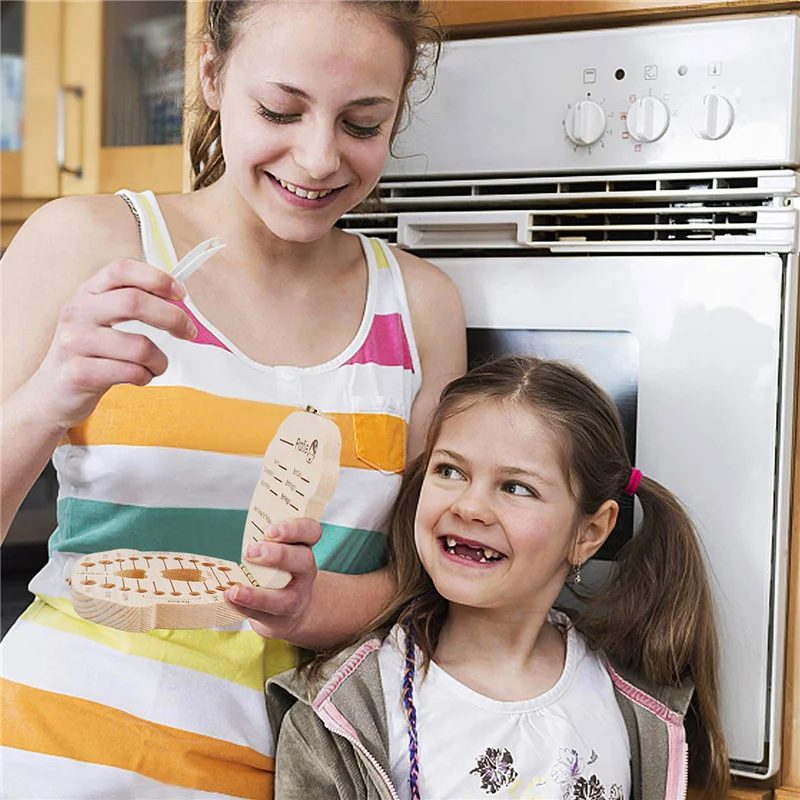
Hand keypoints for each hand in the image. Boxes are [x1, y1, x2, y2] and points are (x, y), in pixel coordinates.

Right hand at [28, 258, 195, 430]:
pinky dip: (146, 377)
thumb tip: (176, 296)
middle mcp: (77, 312)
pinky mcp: (79, 374)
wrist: (51, 393)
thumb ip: (130, 303)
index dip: (157, 278)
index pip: (122, 269)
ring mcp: (75, 343)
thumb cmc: (89, 353)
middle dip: (172, 317)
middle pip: (134, 302)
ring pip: (139, 346)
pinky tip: (140, 377)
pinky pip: (131, 373)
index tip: (181, 295)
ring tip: (156, 365)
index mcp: (87, 293)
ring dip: (160, 360)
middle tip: (188, 332)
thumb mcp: (101, 320)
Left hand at [225, 518, 321, 641]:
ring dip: (258, 594)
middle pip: (303, 561)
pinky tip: (229, 598)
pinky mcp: (279, 618)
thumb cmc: (279, 572)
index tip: (271, 529)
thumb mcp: (280, 550)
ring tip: (235, 589)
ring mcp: (295, 598)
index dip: (295, 529)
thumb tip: (245, 530)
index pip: (311, 532)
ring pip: (285, 598)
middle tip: (251, 551)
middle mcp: (304, 572)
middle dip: (278, 555)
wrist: (291, 610)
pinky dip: (244, 606)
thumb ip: (267, 540)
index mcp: (303, 548)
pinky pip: (262, 614)